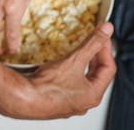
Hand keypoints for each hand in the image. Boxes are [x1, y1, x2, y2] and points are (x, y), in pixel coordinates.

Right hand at [0, 22, 115, 118]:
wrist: (24, 99)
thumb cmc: (48, 86)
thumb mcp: (74, 60)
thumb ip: (92, 43)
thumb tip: (106, 30)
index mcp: (93, 94)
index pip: (109, 68)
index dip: (106, 49)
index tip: (102, 36)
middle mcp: (84, 102)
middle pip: (97, 75)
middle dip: (95, 56)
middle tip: (93, 41)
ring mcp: (70, 103)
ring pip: (82, 80)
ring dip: (83, 63)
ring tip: (79, 51)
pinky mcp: (56, 100)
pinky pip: (70, 84)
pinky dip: (70, 71)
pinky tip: (62, 65)